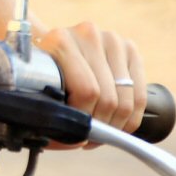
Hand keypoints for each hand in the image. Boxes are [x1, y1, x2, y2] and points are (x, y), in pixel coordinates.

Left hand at [35, 22, 145, 140]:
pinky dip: (131, 119)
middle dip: (101, 126)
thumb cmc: (41, 73)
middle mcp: (88, 34)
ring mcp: (112, 40)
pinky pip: (140, 96)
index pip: (87, 92)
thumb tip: (76, 141)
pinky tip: (117, 124)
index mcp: (61, 40)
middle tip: (88, 137)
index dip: (85, 120)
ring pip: (126, 100)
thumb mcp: (35, 87)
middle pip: (109, 98)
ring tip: (101, 131)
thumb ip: (48, 112)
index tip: (76, 134)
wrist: (51, 46)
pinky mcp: (130, 49)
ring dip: (116, 125)